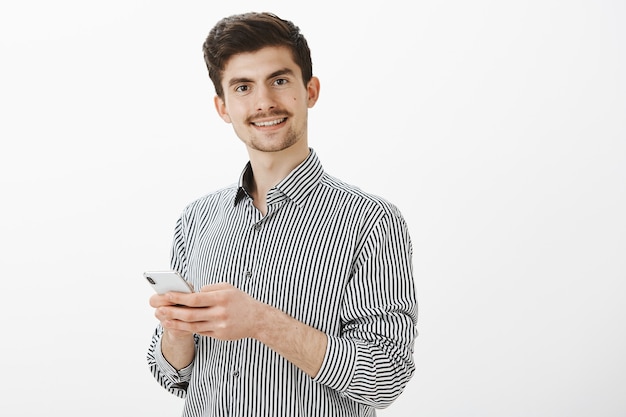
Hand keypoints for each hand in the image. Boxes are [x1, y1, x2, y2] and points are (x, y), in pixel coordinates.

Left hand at [153, 282, 267, 340]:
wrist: (257, 319)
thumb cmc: (240, 301)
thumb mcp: (227, 288)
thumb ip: (209, 289)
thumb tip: (192, 293)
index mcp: (221, 298)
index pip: (195, 298)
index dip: (179, 298)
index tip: (166, 295)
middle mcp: (219, 313)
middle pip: (190, 314)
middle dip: (172, 312)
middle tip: (158, 309)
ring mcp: (219, 326)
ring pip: (192, 325)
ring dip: (176, 323)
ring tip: (163, 319)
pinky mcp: (219, 335)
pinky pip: (200, 331)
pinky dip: (187, 328)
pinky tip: (178, 325)